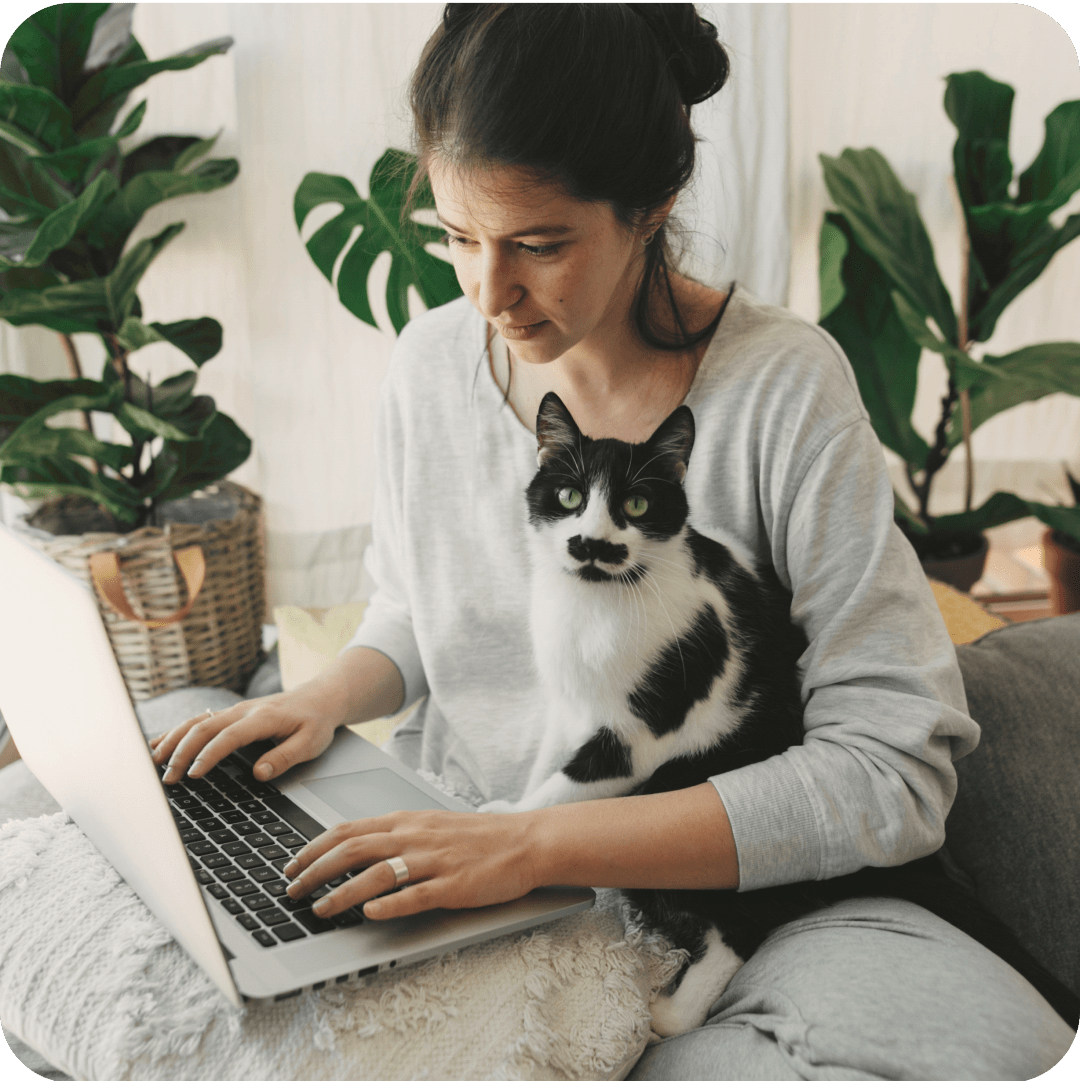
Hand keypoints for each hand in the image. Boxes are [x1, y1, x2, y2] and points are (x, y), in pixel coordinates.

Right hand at [149, 688, 338, 784]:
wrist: (320, 697)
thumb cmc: (316, 721)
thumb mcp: (311, 743)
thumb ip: (285, 757)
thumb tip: (259, 774)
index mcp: (262, 718)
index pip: (229, 736)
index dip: (209, 755)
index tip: (193, 775)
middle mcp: (243, 711)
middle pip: (204, 728)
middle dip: (182, 752)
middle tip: (168, 778)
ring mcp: (234, 710)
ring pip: (196, 721)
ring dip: (173, 740)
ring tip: (154, 762)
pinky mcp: (230, 714)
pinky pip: (199, 720)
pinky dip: (177, 731)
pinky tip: (159, 743)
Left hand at [281, 808, 539, 920]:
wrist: (524, 841)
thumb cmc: (477, 837)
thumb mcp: (430, 826)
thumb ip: (395, 835)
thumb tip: (355, 849)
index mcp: (406, 822)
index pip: (348, 830)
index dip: (314, 848)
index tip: (291, 865)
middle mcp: (414, 837)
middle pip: (353, 850)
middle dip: (315, 872)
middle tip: (291, 892)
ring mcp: (433, 861)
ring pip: (377, 873)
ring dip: (342, 893)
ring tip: (319, 910)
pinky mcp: (453, 885)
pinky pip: (415, 894)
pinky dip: (389, 904)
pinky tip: (369, 914)